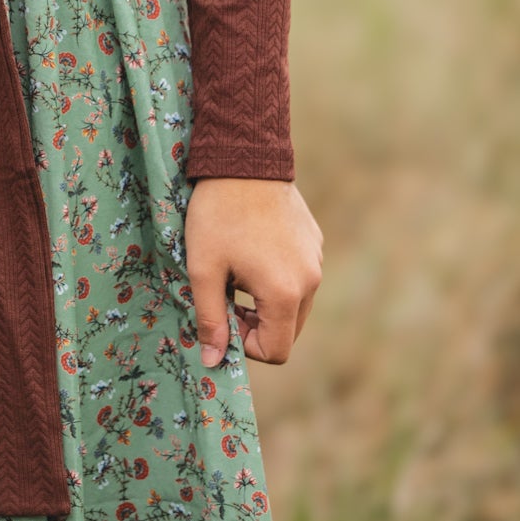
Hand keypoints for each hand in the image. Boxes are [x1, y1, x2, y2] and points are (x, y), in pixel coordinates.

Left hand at [184, 176, 322, 367]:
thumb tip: (213, 362)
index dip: (245, 346)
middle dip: (256, 325)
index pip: (277, 352)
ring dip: (266, 301)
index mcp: (286, 293)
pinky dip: (277, 276)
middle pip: (288, 330)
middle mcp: (311, 280)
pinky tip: (251, 248)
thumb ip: (210, 319)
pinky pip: (299, 275)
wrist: (243, 158)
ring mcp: (317, 259)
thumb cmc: (217, 215)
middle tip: (226, 296)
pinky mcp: (315, 240)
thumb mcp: (204, 269)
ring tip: (236, 271)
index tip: (223, 317)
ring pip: (295, 303)